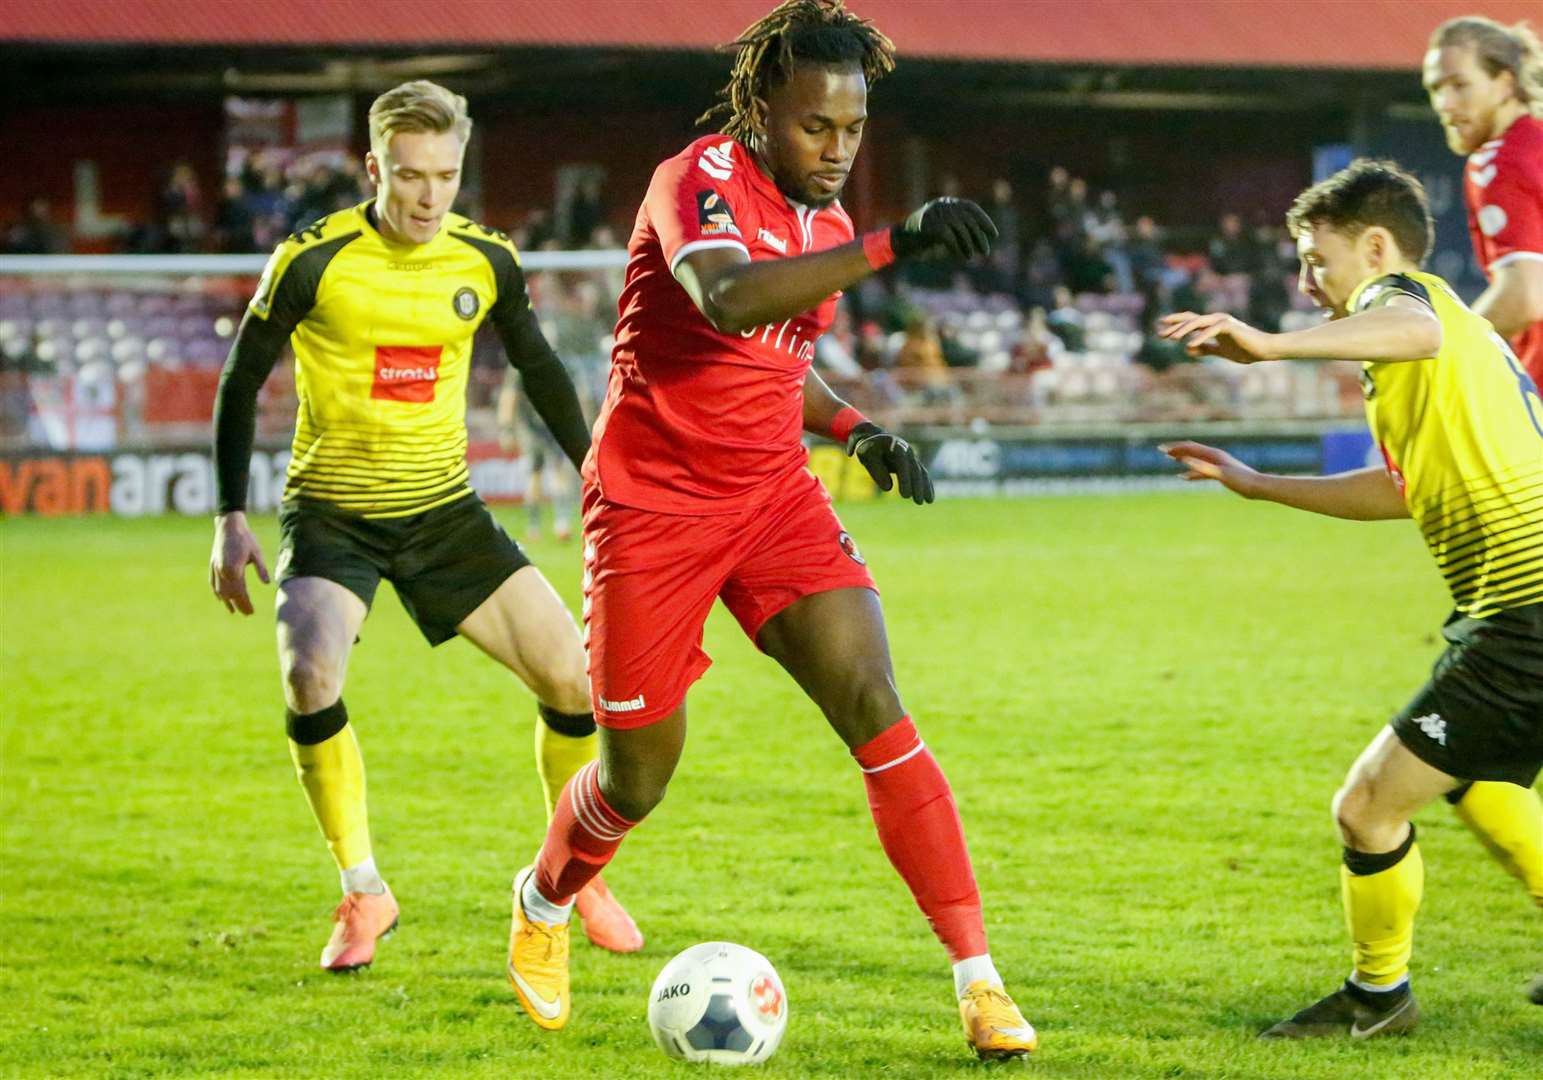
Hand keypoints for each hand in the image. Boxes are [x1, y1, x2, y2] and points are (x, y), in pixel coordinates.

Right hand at [209, 511, 270, 614]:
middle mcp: (222, 571)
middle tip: (247, 614)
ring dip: (226, 601)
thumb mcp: (257, 553)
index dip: (245, 604)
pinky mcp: (212, 564)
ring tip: (233, 610)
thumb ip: (262, 568)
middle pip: (230, 594)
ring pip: (219, 590)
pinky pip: (212, 582)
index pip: (240, 593)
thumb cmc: (245, 538)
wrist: (228, 525)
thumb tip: (267, 583)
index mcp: (234, 569)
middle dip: (238, 605)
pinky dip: (216, 592)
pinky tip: (220, 598)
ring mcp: (215, 568)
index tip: (251, 612)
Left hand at [847, 422, 934, 504]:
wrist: (876, 439)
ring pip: (921, 472)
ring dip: (924, 487)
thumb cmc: (869, 449)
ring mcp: (911, 456)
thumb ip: (876, 471)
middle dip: (917, 486)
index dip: (905, 479)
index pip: (902, 463)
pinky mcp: (913, 463)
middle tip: (918, 502)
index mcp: (894, 446)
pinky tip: (929, 498)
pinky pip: (922, 474)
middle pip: (915, 469)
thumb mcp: (867, 456)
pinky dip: (926, 485)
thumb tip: (888, 488)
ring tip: (928, 502)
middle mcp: (906, 450)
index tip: (905, 495)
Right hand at [891, 198, 997, 261]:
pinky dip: (957, 249)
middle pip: (968, 220)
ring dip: (969, 245)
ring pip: (960, 229)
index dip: (984, 221)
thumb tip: (980, 238)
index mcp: (945, 202)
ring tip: (971, 256)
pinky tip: (961, 257)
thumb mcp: (941, 230)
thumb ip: (958, 229)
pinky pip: (950, 238)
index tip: (994, 234)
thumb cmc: (920, 239)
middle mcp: (941, 205)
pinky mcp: (930, 226)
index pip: (970, 208)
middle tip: (985, 251)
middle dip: (978, 236)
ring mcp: (935, 214)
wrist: (897, 241)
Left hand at [1157, 311, 1276, 364]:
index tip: (1160, 329)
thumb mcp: (1220, 351)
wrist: (1263, 350)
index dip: (1175, 324)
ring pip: (1198, 322)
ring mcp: (1222, 321)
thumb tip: (1187, 350)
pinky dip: (1200, 337)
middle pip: (1190, 319)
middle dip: (1174, 326)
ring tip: (1171, 338)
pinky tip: (1189, 344)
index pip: (1190, 321)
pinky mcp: (1229, 326)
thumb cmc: (1244, 349)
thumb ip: (1205, 349)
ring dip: (1183, 330)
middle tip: (1160, 334)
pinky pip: (1211, 331)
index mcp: (1212, 324)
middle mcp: (1215, 319)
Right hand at [1159, 441, 1260, 498]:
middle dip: (1177, 450)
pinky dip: (1190, 472)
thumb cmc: (1241, 480)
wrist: (1258, 487)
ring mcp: (1217, 465)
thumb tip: (1186, 460)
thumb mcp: (1220, 474)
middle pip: (1192, 450)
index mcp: (1214, 455)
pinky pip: (1200, 471)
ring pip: (1195, 460)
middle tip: (1161, 450)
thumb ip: (1202, 467)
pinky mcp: (1219, 474)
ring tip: (1170, 459)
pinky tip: (1183, 477)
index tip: (1161, 449)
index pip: (1190, 447)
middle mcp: (1214, 457)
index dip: (1175, 448)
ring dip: (1182, 459)